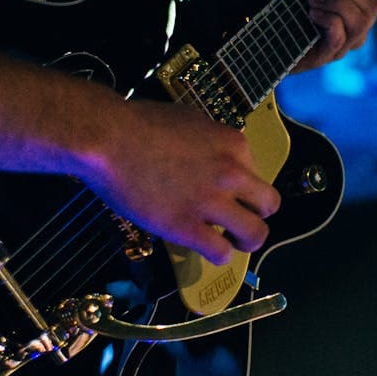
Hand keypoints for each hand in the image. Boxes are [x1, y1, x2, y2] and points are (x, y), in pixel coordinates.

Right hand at [81, 99, 280, 264]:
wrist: (108, 138)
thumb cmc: (138, 122)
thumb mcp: (189, 120)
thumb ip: (209, 141)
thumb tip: (210, 156)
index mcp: (233, 144)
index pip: (256, 173)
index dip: (240, 185)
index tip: (223, 190)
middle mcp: (232, 172)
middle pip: (268, 204)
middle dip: (255, 214)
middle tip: (235, 218)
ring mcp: (211, 201)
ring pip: (255, 233)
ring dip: (245, 240)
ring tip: (229, 240)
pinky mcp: (187, 227)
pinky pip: (221, 252)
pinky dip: (218, 255)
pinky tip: (205, 249)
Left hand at [272, 0, 376, 72]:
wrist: (264, 23)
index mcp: (356, 4)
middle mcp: (356, 26)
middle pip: (372, 5)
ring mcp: (344, 44)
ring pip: (361, 22)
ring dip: (337, 3)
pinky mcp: (327, 56)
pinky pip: (340, 37)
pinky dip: (327, 19)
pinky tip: (310, 13)